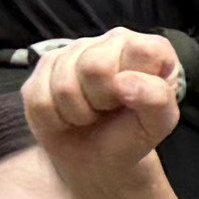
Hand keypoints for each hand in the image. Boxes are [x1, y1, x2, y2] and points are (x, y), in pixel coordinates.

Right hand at [21, 27, 191, 170]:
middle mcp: (110, 41)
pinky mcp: (43, 69)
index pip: (141, 51)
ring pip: (63, 85)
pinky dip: (54, 120)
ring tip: (90, 114)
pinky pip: (38, 99)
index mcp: (148, 48)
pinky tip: (68, 116)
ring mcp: (73, 51)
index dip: (133, 84)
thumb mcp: (159, 123)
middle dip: (101, 101)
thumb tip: (123, 81)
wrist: (97, 157)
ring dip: (78, 113)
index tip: (134, 101)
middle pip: (94, 67)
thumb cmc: (132, 133)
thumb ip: (157, 99)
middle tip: (108, 110)